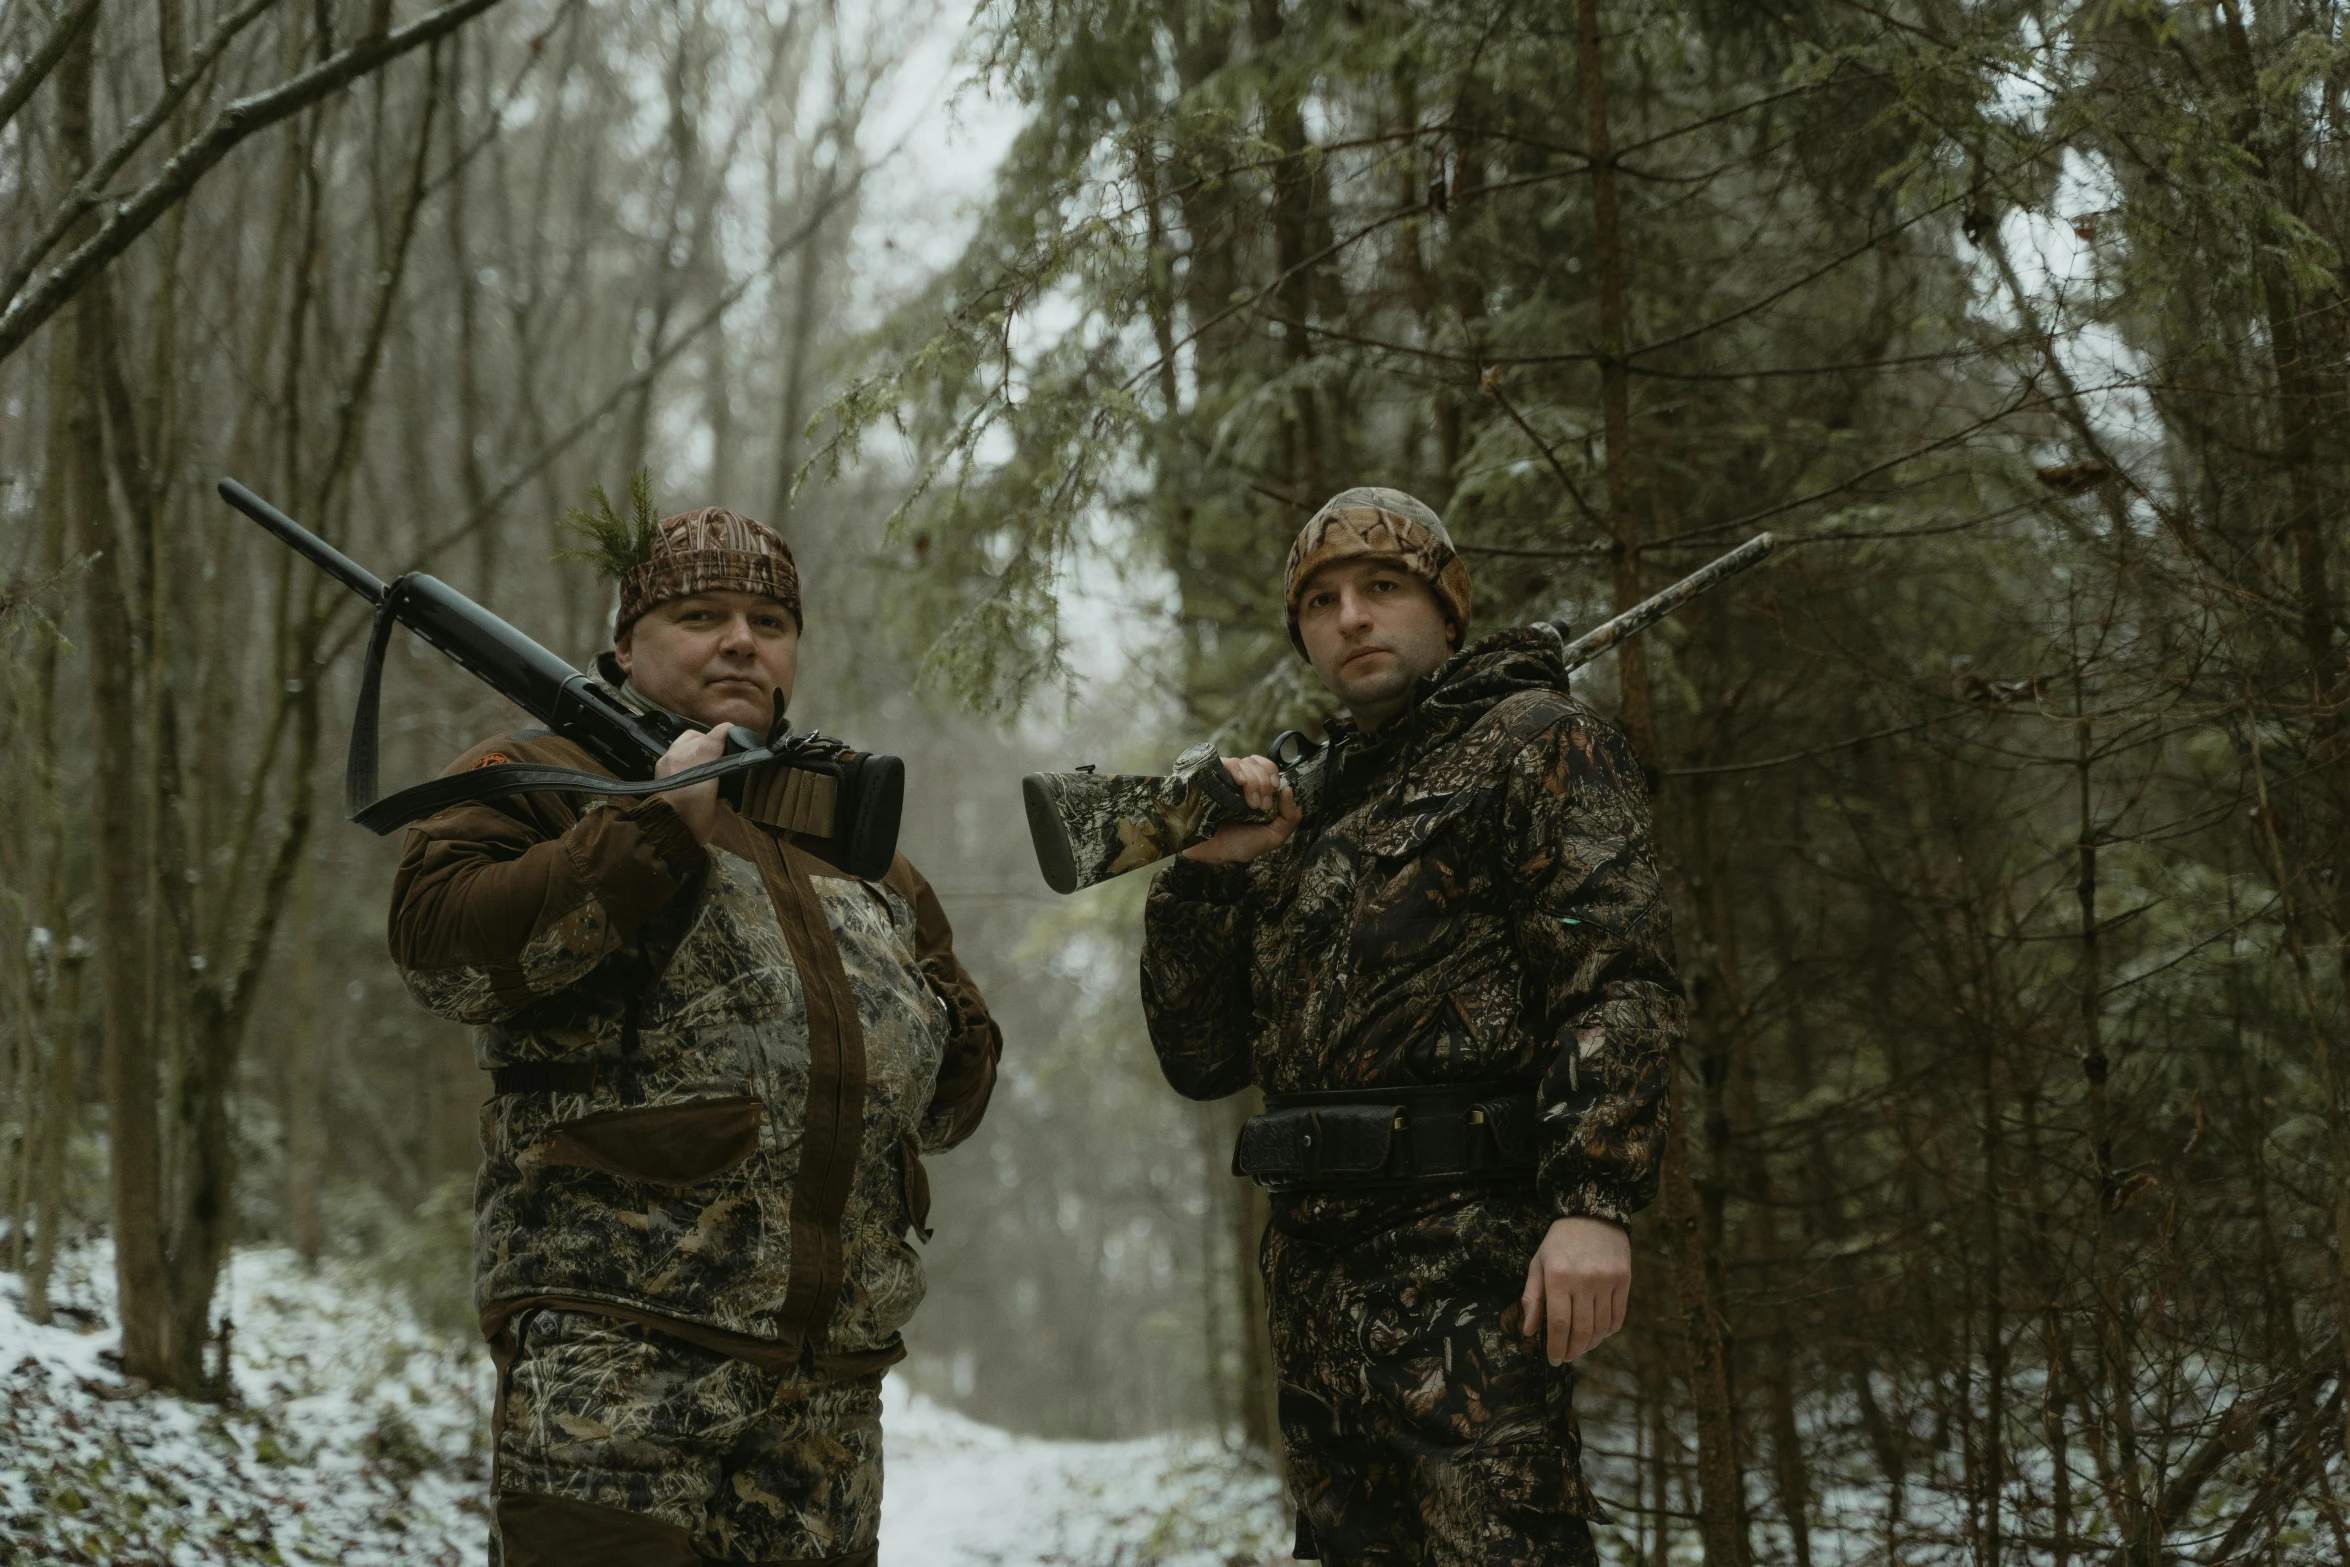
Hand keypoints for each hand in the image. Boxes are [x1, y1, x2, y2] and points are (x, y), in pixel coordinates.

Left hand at [654, 725, 727, 841]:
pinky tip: (690, 767)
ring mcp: (669, 757)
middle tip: (721, 755)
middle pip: (701, 735)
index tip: (738, 738)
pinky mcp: (659, 765)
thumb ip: (725, 783)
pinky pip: (675, 750)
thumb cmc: (698, 819)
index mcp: (702, 758)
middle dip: (712, 741)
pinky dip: (684, 754)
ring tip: (704, 760)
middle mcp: (684, 752)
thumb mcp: (720, 803)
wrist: (667, 830)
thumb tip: (727, 774)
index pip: (718, 733)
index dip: (729, 733)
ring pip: (686, 739)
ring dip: (696, 745)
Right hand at [1182, 755, 1300, 864]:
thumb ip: (1290, 817)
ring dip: (1253, 781)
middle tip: (1260, 806)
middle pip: (1256, 763)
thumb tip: (1288, 790)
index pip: (1266, 766)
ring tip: (1250, 804)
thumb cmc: (1240, 845)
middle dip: (1264, 784)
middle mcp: (1240, 782)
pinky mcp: (1210, 779)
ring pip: (1243, 763)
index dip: (1272, 773)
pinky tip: (1239, 782)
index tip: (1274, 789)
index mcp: (1255, 790)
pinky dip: (1236, 769)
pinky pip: (1225, 763)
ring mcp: (1224, 779)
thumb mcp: (1273, 836)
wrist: (1213, 854)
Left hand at [1519, 1217, 1630, 1365]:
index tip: (1553, 1360)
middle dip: (1573, 1350)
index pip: (1558, 1324)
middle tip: (1567, 1357)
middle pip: (1581, 1330)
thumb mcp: (1538, 1264)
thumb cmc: (1559, 1242)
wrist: (1592, 1214)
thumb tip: (1528, 1332)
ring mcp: (1606, 1281)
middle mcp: (1584, 1281)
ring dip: (1590, 1344)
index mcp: (1558, 1277)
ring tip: (1581, 1347)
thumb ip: (1532, 1298)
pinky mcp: (1624, 1280)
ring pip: (1600, 1327)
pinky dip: (1608, 1331)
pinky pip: (1618, 1316)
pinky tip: (1599, 1333)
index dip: (1556, 1347)